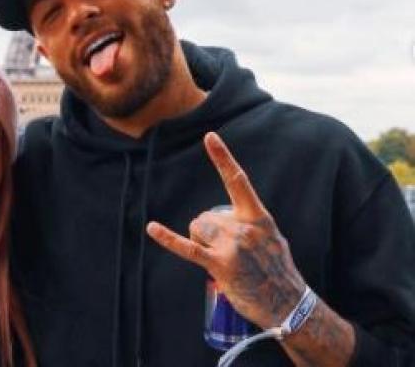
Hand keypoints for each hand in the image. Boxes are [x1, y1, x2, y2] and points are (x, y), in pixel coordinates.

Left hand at [147, 132, 305, 328]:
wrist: (288, 303)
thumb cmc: (277, 272)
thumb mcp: (270, 239)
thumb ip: (248, 225)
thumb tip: (222, 221)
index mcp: (258, 217)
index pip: (237, 180)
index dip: (222, 157)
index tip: (209, 137)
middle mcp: (245, 227)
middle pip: (205, 216)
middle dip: (207, 232)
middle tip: (226, 254)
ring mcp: (233, 246)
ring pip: (198, 228)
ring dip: (201, 242)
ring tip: (220, 260)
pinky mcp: (221, 265)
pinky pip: (189, 248)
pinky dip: (168, 238)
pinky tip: (152, 228)